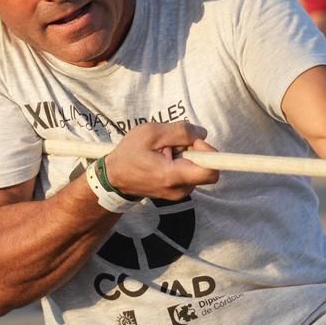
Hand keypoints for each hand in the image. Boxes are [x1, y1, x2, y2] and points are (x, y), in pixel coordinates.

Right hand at [103, 122, 218, 201]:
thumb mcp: (151, 133)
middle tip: (173, 144)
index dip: (210, 153)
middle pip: (205, 167)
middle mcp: (180, 189)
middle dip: (194, 151)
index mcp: (173, 176)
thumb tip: (202, 134)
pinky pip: (189, 173)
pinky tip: (164, 159)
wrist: (114, 177)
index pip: (211, 172)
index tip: (195, 142)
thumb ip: (180, 131)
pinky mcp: (177, 191)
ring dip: (186, 156)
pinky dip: (181, 163)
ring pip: (197, 169)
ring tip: (164, 152)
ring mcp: (179, 193)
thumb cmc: (129, 153)